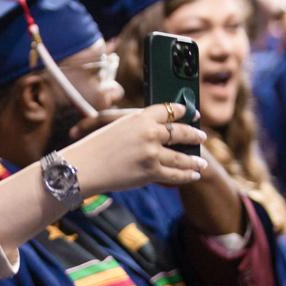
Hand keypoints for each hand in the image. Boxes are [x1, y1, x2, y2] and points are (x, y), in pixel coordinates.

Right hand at [61, 102, 207, 194]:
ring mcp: (152, 152)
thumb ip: (136, 127)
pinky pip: (175, 174)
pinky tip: (193, 175)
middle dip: (193, 134)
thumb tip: (156, 132)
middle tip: (202, 136)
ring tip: (201, 163)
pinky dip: (186, 175)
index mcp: (140, 116)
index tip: (191, 114)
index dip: (183, 111)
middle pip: (180, 131)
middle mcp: (150, 132)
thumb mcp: (115, 126)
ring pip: (181, 157)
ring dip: (193, 160)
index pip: (169, 110)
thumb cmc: (94, 147)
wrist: (84, 167)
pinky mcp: (151, 171)